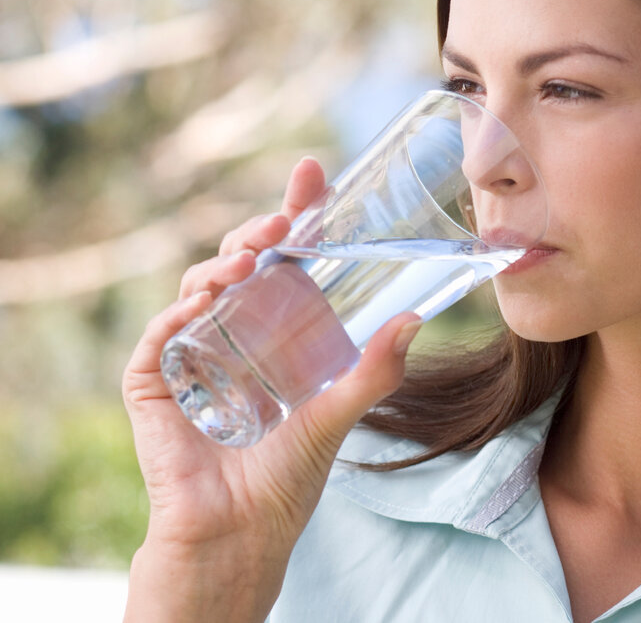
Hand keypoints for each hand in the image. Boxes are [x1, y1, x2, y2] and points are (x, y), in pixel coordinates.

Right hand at [122, 158, 421, 621]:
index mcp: (277, 326)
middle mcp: (234, 329)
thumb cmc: (288, 475)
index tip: (311, 174)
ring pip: (199, 286)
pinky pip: (159, 338)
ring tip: (251, 261)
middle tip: (283, 222)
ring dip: (222, 264)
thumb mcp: (341, 411)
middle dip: (259, 232)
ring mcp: (192, 352)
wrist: (242, 534)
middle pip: (242, 261)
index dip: (295, 214)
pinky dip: (176, 314)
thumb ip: (376, 369)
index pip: (285, 257)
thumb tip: (416, 319)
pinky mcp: (155, 383)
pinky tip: (202, 303)